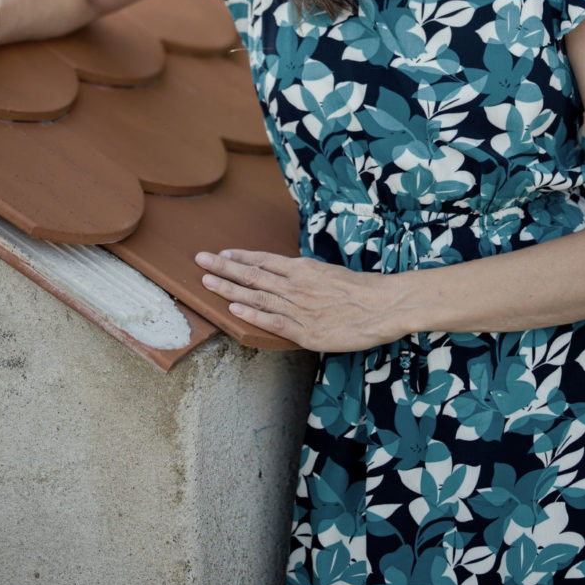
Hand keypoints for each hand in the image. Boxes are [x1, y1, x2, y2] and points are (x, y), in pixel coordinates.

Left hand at [194, 249, 400, 351]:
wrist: (384, 305)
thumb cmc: (362, 290)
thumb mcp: (331, 274)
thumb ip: (308, 276)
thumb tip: (289, 275)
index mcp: (304, 269)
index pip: (265, 261)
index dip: (241, 257)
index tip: (222, 252)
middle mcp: (297, 285)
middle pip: (254, 274)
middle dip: (224, 266)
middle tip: (200, 259)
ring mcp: (299, 308)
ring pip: (257, 296)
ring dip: (229, 287)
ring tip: (206, 281)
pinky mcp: (305, 331)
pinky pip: (272, 321)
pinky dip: (251, 314)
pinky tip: (233, 308)